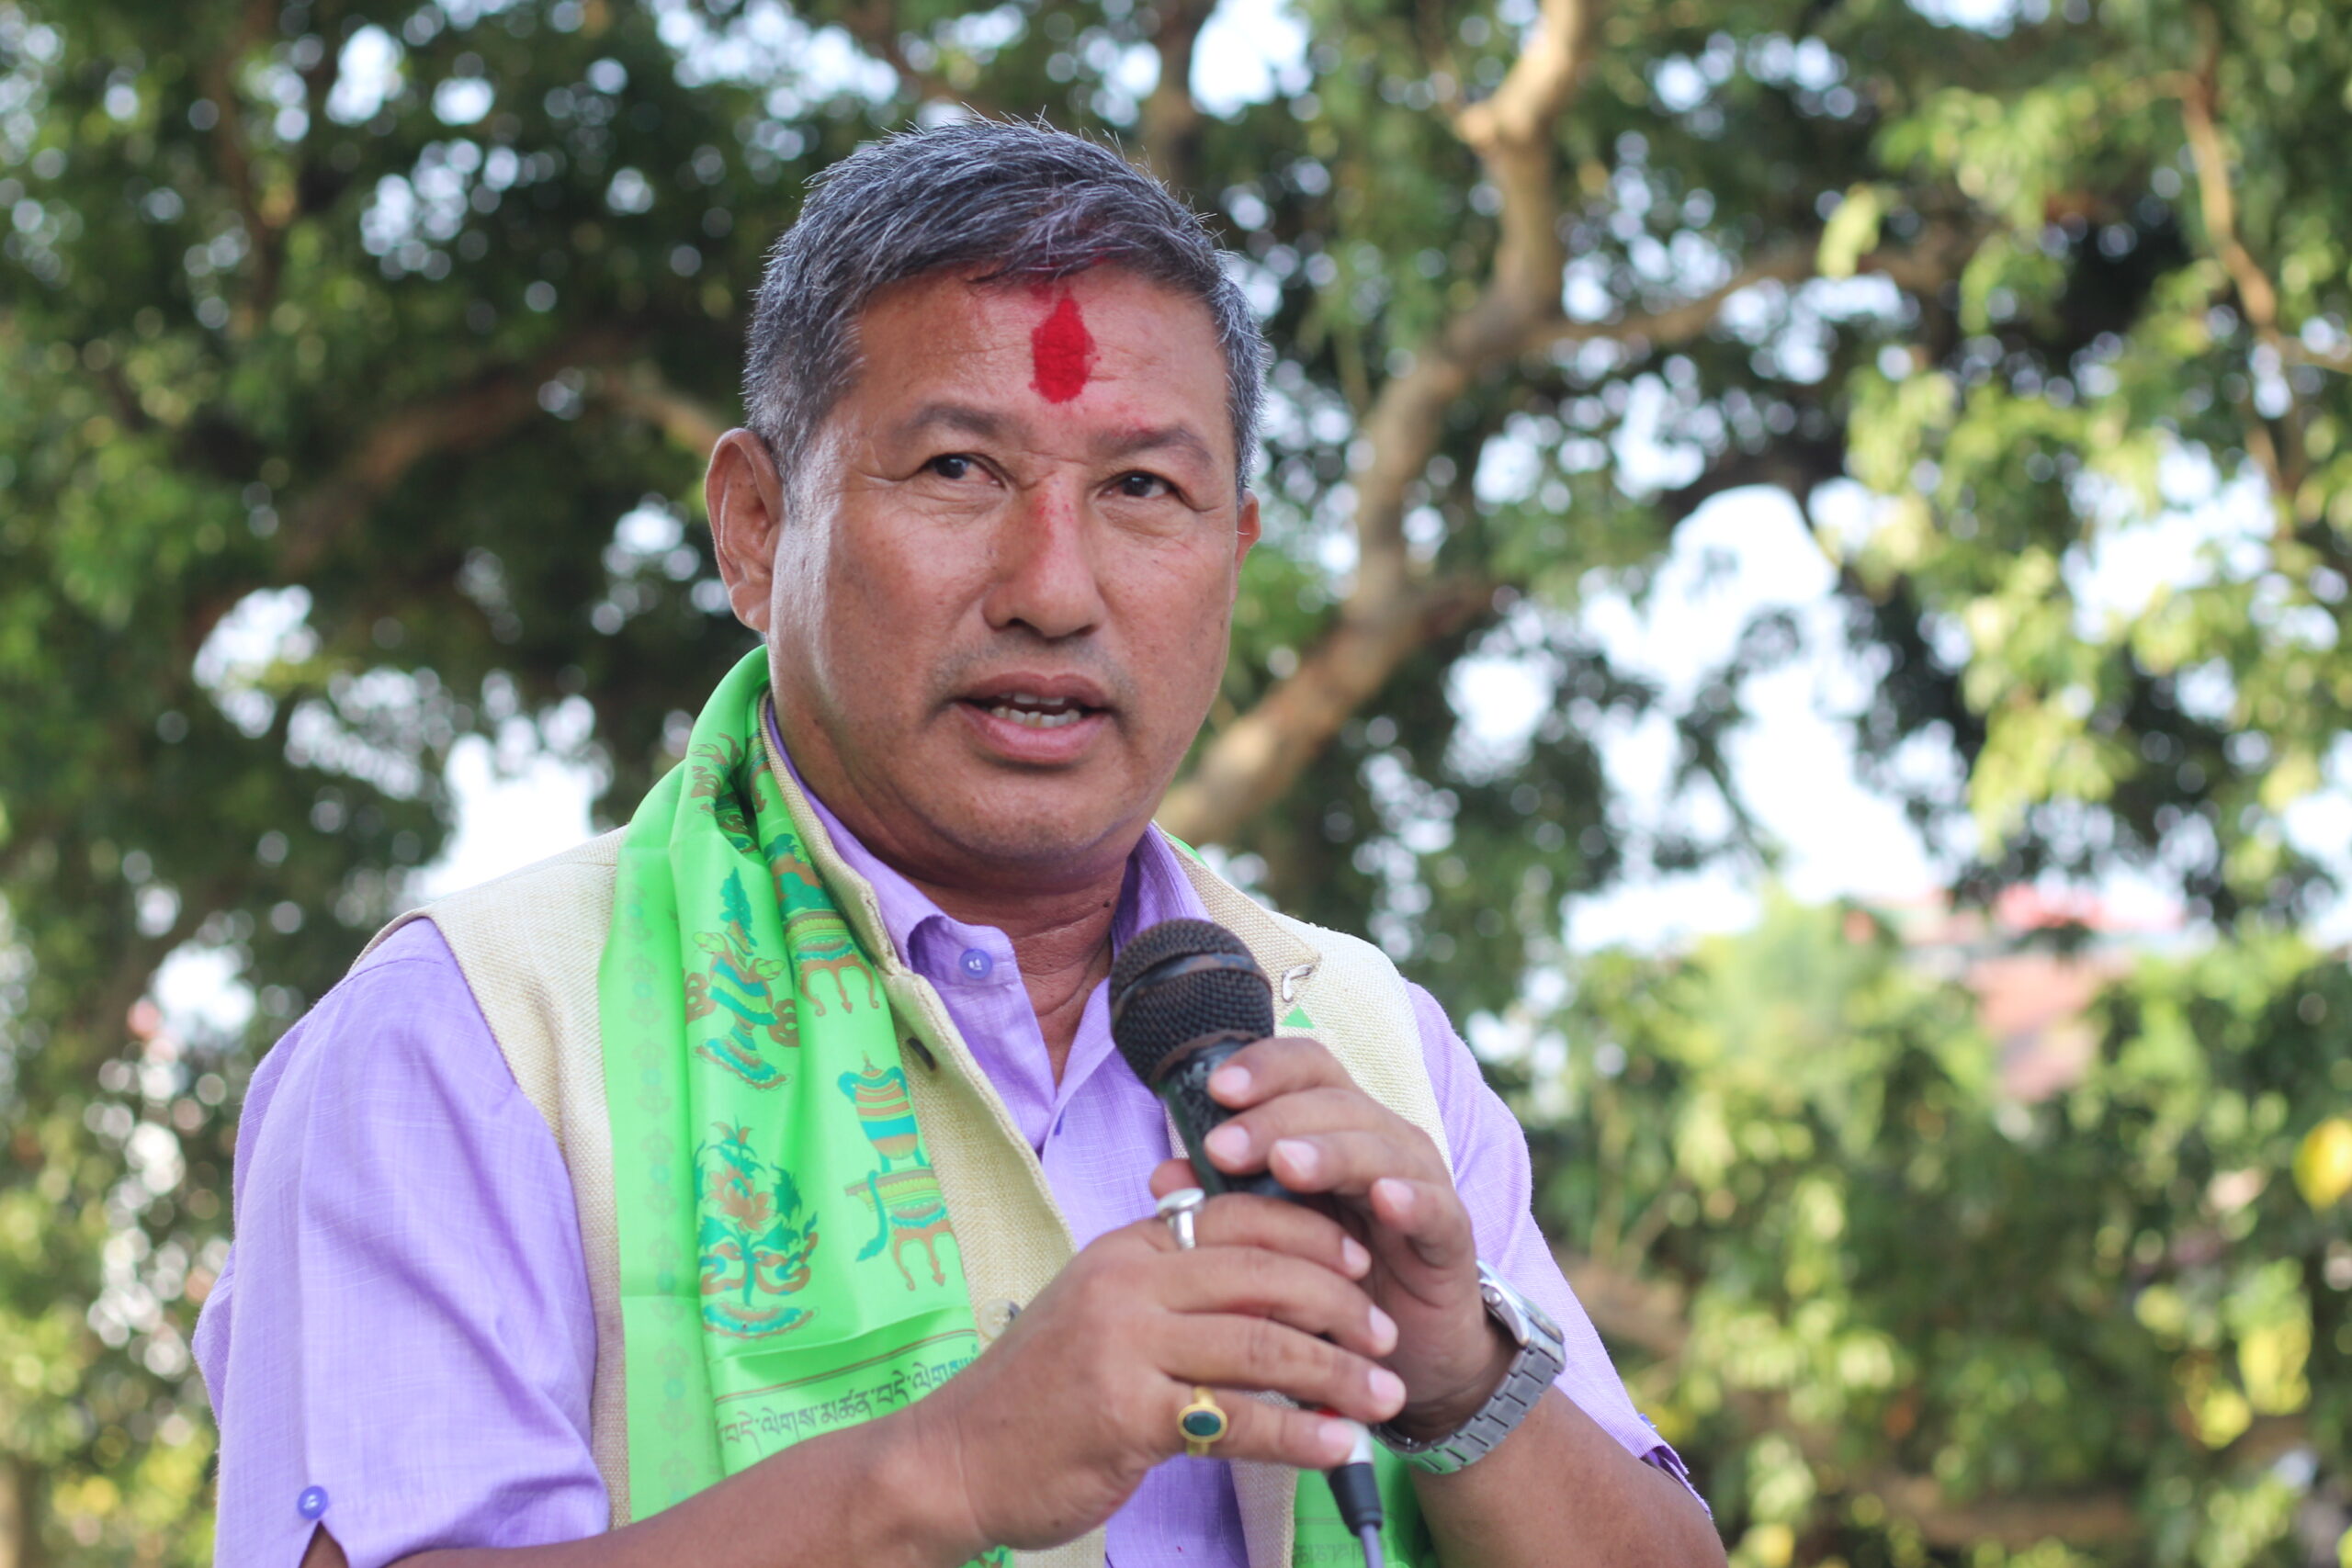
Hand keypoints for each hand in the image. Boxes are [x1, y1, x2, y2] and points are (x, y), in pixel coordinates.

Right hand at [907, 1193, 1407, 1555]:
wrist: (954, 1458)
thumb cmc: (1039, 1392)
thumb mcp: (1101, 1312)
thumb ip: (1172, 1290)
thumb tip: (1270, 1284)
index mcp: (1127, 1247)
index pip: (1238, 1214)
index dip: (1312, 1233)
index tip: (1362, 1262)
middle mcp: (1127, 1282)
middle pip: (1264, 1273)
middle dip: (1342, 1304)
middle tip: (1388, 1335)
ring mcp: (1124, 1346)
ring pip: (1263, 1345)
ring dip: (1338, 1373)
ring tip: (1386, 1396)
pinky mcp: (1126, 1415)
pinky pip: (1237, 1420)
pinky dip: (1299, 1434)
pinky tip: (1337, 1444)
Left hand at [1148, 1037, 1512, 1442]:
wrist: (1404, 1349)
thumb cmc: (1326, 1276)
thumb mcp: (1269, 1235)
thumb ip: (1223, 1200)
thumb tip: (1163, 1177)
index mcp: (1332, 1125)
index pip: (1303, 1069)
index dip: (1262, 1068)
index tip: (1214, 1088)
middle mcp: (1379, 1138)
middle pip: (1331, 1101)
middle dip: (1273, 1119)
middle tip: (1223, 1148)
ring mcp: (1420, 1181)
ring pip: (1377, 1146)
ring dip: (1328, 1152)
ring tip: (1285, 1165)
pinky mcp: (1451, 1234)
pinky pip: (1435, 1207)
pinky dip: (1411, 1199)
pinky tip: (1383, 1199)